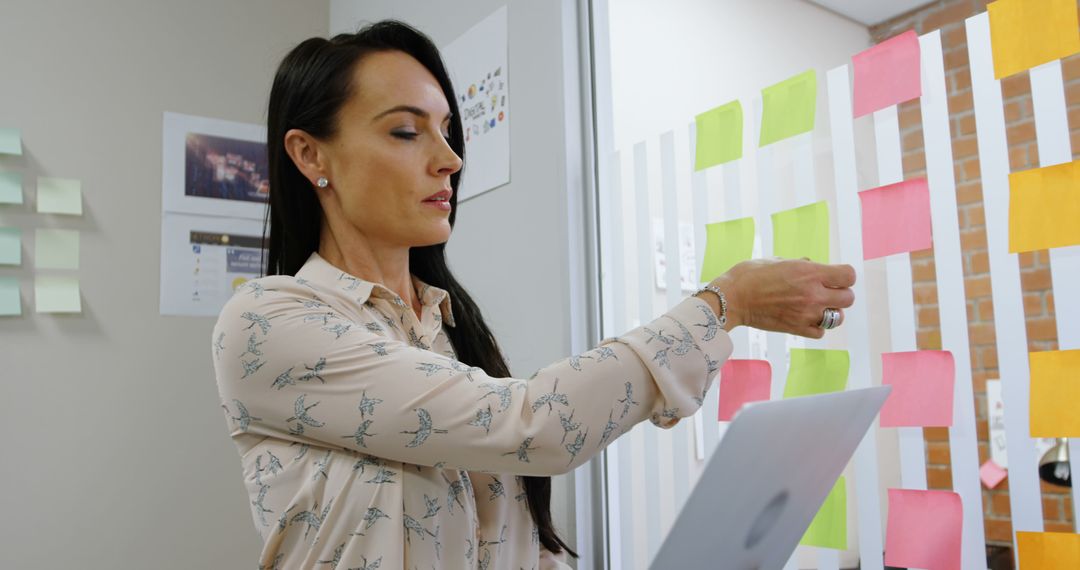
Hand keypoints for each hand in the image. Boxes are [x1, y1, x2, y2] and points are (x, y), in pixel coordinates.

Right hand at [708, 258, 855, 338]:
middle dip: (840, 294)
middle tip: (826, 292)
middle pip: (848, 298)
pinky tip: (806, 319)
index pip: (848, 276)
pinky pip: (820, 332)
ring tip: (817, 307)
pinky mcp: (796, 328)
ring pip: (837, 318)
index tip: (834, 276)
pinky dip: (817, 326)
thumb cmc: (750, 275)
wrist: (732, 298)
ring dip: (831, 312)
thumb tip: (812, 266)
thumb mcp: (778, 260)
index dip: (844, 275)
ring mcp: (806, 313)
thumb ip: (800, 264)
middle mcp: (813, 294)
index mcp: (810, 273)